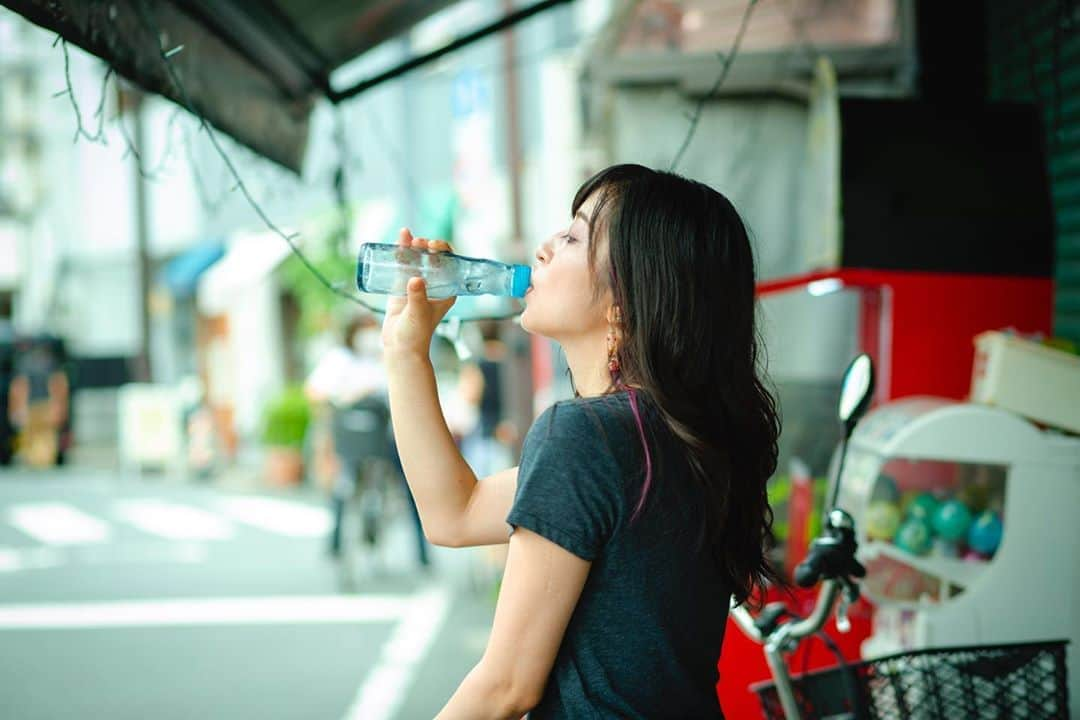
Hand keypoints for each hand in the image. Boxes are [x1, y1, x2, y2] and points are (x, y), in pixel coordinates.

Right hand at [382, 228, 456, 357]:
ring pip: (416, 261)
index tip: (432, 246)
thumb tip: (414, 279)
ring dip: (412, 247)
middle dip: (426, 246)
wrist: (400, 348)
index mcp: (447, 290)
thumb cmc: (416, 334)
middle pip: (433, 259)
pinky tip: (396, 244)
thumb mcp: (419, 313)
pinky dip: (399, 255)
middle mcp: (434, 285)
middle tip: (418, 242)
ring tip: (405, 236)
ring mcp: (417, 286)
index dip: (443, 250)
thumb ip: (417, 296)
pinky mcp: (401, 288)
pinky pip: (401, 268)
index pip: (450, 264)